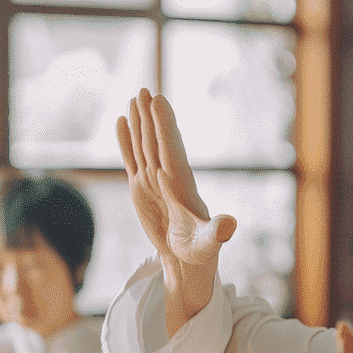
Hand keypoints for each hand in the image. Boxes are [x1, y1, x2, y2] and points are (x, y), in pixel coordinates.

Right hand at [117, 88, 236, 333]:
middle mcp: (169, 179)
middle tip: (147, 91)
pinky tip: (122, 121)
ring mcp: (154, 182)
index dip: (166, 128)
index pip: (173, 152)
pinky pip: (132, 159)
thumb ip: (217, 233)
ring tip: (135, 97)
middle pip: (158, 143)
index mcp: (184, 187)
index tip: (160, 103)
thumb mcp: (209, 244)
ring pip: (145, 146)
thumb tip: (230, 225)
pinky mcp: (142, 189)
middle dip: (153, 118)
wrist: (187, 261)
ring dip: (140, 123)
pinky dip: (126, 141)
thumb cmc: (201, 253)